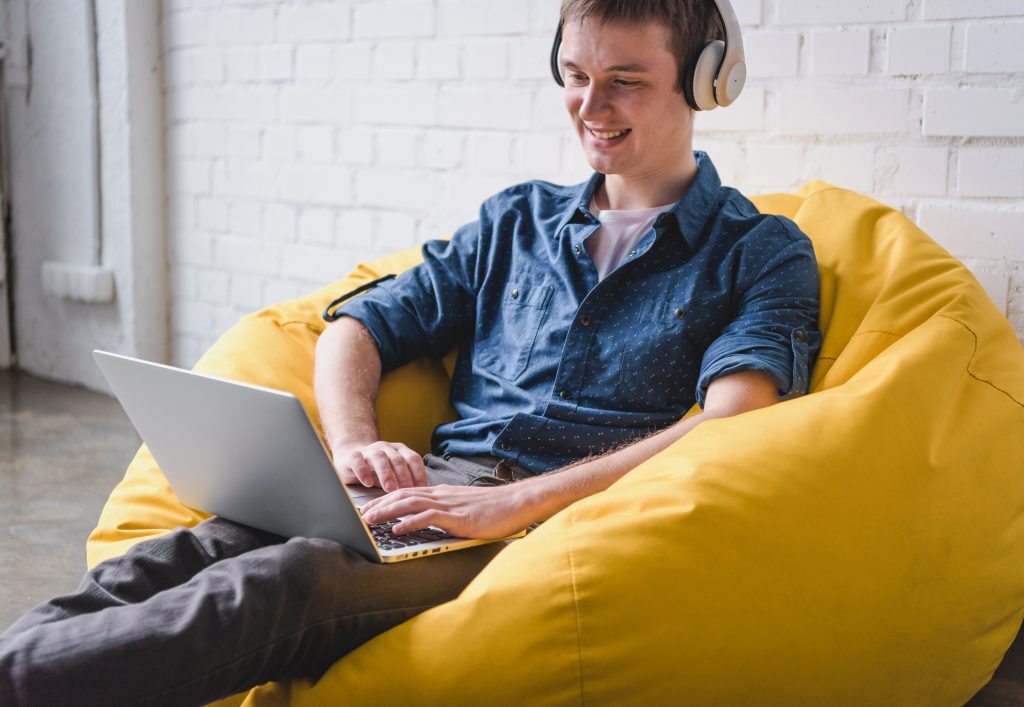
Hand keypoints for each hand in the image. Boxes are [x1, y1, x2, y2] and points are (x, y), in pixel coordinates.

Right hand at [331, 441, 427, 492]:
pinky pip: (358, 461)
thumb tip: (421, 499)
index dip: (419, 473)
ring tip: (390, 489)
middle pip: (398, 459)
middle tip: (407, 490)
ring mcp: (369, 451)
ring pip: (380, 458)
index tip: (422, 488)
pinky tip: (368, 483)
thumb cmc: (377, 469)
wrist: (351, 457)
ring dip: (386, 474)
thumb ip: (405, 482)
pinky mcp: (353, 456)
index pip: (413, 459)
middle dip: (404, 476)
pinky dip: (363, 471)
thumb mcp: (394, 474)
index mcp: (399, 451)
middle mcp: (386, 448)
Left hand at [360, 483, 532, 538]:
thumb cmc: (495, 509)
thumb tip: (431, 522)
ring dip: (387, 511)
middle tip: (361, 513)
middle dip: (379, 503)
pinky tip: (397, 530)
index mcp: (442, 493)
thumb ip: (447, 513)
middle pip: (403, 495)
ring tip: (370, 520)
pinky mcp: (457, 516)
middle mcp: (441, 495)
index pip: (407, 493)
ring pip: (410, 503)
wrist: (516, 503)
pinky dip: (410, 523)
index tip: (370, 507)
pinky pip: (429, 517)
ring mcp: (449, 504)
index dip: (386, 499)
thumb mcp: (465, 509)